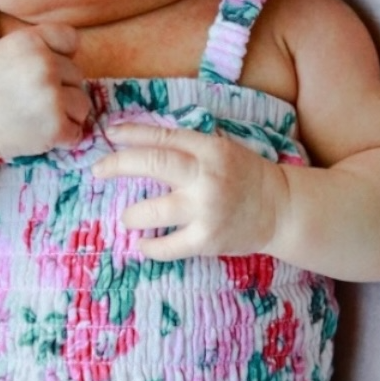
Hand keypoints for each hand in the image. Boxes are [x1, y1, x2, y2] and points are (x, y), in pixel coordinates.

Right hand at [0, 24, 90, 163]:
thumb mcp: (9, 50)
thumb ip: (41, 46)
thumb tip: (76, 56)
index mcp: (31, 41)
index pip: (71, 40)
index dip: (60, 57)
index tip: (39, 71)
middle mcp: (44, 65)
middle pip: (77, 75)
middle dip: (61, 89)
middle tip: (30, 100)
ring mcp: (51, 97)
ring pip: (82, 104)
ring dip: (65, 114)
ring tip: (36, 116)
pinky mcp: (55, 127)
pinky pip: (76, 131)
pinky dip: (62, 136)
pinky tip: (38, 132)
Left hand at [93, 122, 284, 259]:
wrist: (280, 209)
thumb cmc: (243, 176)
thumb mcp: (220, 150)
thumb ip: (186, 147)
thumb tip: (139, 143)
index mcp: (209, 149)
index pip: (163, 136)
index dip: (131, 134)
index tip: (108, 135)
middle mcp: (206, 176)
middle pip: (152, 164)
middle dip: (117, 165)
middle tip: (98, 171)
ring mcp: (206, 210)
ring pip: (152, 211)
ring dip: (131, 215)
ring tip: (127, 217)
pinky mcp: (207, 239)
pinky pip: (167, 247)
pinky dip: (149, 247)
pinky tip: (143, 244)